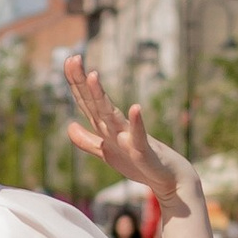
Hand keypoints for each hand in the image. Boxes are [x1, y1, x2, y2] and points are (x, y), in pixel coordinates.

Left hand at [64, 56, 200, 229]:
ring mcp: (131, 138)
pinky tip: (136, 108)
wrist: (169, 180)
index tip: (68, 60)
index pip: (87, 103)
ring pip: (112, 116)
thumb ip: (88, 142)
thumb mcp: (108, 154)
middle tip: (74, 57)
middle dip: (83, 82)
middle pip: (95, 104)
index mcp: (107, 129)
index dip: (76, 84)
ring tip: (93, 76)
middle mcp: (117, 129)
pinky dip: (137, 123)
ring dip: (102, 97)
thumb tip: (69, 126)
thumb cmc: (140, 165)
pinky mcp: (144, 151)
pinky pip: (140, 137)